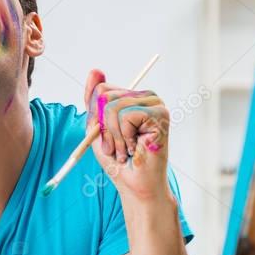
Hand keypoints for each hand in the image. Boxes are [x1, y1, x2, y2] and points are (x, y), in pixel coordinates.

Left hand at [83, 69, 170, 201]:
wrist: (135, 185)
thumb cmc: (118, 160)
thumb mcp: (97, 127)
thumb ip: (94, 101)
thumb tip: (95, 70)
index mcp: (133, 97)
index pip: (101, 90)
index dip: (97, 118)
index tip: (109, 137)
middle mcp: (147, 96)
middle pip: (104, 96)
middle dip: (104, 128)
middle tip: (118, 147)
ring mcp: (155, 103)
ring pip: (113, 106)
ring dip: (114, 136)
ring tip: (127, 149)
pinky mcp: (160, 114)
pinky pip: (125, 116)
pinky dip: (124, 137)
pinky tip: (136, 147)